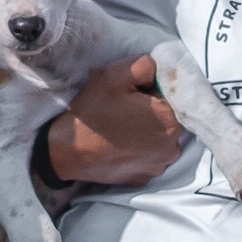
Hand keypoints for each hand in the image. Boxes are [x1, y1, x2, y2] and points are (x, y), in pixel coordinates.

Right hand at [40, 53, 189, 189]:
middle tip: (125, 109)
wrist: (67, 151)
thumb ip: (145, 65)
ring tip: (121, 127)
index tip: (133, 93)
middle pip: (169, 118)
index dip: (153, 91)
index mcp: (171, 120)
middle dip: (152, 110)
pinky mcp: (145, 177)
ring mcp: (159, 165)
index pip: (173, 96)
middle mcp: (172, 146)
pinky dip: (140, 149)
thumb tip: (157, 72)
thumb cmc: (92, 112)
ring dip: (148, 131)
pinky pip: (149, 156)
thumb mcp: (114, 75)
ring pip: (161, 138)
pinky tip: (120, 144)